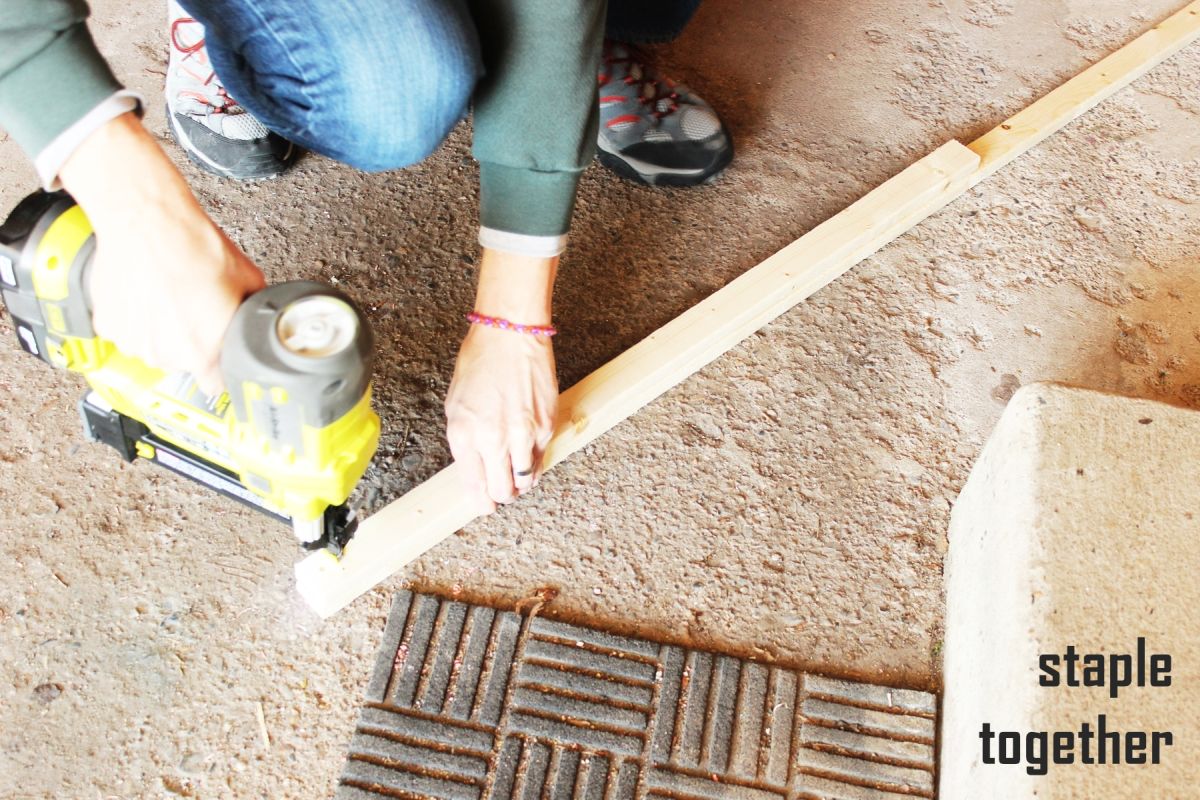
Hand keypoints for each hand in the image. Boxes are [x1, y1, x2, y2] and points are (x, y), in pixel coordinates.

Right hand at [58, 113, 264, 394]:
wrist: (149, 222)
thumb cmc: (195, 247)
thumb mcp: (249, 281)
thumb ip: (252, 311)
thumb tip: (262, 315)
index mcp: (205, 353)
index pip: (217, 385)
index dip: (222, 370)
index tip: (221, 360)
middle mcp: (168, 356)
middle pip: (186, 362)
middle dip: (193, 340)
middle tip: (195, 309)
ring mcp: (135, 343)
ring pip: (155, 347)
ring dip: (161, 329)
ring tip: (169, 296)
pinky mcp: (108, 326)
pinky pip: (128, 331)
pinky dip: (136, 317)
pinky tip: (147, 292)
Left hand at [445, 248, 558, 509]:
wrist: (510, 335)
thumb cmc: (480, 363)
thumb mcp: (456, 404)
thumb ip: (465, 441)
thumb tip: (476, 468)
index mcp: (464, 435)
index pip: (475, 487)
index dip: (481, 503)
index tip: (484, 505)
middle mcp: (493, 440)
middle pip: (502, 491)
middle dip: (501, 496)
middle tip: (502, 492)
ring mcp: (522, 435)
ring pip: (526, 481)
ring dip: (521, 482)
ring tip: (518, 473)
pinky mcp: (546, 427)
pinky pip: (542, 458)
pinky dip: (536, 459)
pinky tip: (530, 448)